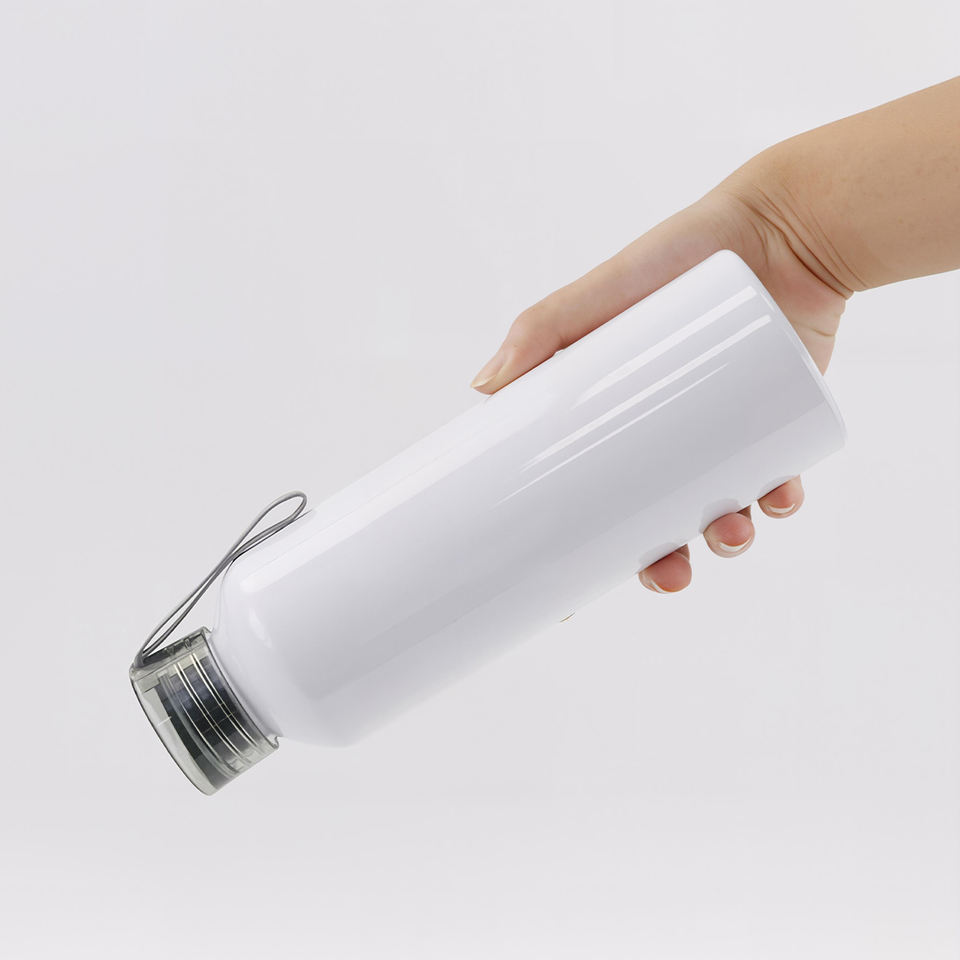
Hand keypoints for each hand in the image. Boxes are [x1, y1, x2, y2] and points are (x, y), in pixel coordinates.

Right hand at [469, 151, 848, 592]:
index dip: (579, 550)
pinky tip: (776, 500)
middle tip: (666, 574)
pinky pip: (776, 479)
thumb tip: (481, 387)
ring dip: (723, 540)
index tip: (569, 595)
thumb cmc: (678, 255)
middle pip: (657, 522)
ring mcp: (724, 433)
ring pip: (718, 513)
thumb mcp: (600, 292)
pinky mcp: (775, 422)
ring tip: (727, 533)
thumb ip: (540, 329)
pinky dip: (778, 499)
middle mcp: (668, 437)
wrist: (775, 226)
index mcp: (616, 421)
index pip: (591, 497)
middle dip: (661, 564)